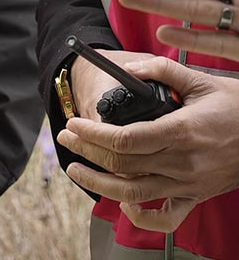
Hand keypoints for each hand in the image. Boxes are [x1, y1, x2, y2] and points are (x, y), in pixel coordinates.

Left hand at [57, 56, 238, 231]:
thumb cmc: (234, 104)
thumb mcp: (199, 78)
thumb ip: (160, 69)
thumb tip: (127, 69)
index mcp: (181, 131)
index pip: (125, 140)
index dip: (92, 133)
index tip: (73, 123)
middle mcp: (183, 162)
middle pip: (122, 165)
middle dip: (87, 151)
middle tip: (66, 136)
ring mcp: (189, 183)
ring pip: (135, 194)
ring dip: (99, 184)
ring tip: (76, 169)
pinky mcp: (196, 196)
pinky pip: (167, 219)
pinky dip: (141, 217)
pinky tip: (123, 204)